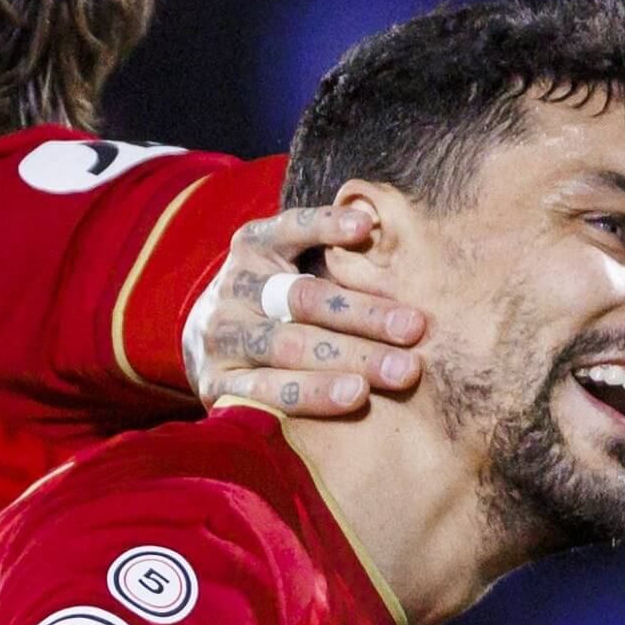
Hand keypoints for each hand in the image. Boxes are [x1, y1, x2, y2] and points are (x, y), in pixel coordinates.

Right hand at [183, 206, 424, 415]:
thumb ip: (332, 254)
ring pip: (288, 347)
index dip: (326, 226)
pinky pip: (270, 392)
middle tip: (415, 328)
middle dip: (363, 313)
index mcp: (254, 246)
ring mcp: (222, 336)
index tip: (368, 227)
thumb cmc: (276, 297)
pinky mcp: (218, 381)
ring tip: (398, 371)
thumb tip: (387, 231)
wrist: (209, 341)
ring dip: (349, 359)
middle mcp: (234, 287)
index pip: (290, 229)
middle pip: (302, 298)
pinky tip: (354, 398)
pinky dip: (314, 395)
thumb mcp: (291, 262)